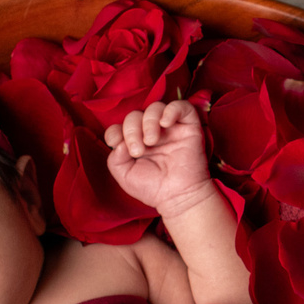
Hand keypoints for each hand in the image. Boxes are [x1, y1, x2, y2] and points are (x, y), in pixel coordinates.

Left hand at [103, 100, 215, 216]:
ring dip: (148, 121)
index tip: (115, 143)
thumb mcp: (125, 176)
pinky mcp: (188, 126)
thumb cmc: (153, 188)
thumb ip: (115, 158)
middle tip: (138, 150)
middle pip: (135, 115)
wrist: (178, 197)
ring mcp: (170, 128)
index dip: (115, 131)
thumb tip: (119, 142)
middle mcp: (151, 132)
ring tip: (151, 141)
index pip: (120, 126)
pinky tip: (165, 123)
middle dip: (132, 130)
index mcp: (136, 141)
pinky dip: (171, 110)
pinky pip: (181, 106)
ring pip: (155, 107)